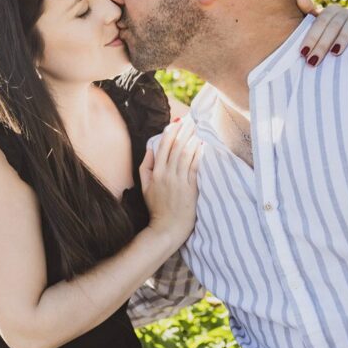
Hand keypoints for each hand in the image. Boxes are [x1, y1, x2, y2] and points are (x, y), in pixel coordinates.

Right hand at [140, 118, 201, 247]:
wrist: (167, 227)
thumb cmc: (157, 208)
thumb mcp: (145, 187)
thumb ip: (146, 167)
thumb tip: (150, 149)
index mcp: (156, 173)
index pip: (163, 147)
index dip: (170, 132)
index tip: (177, 121)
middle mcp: (167, 174)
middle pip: (176, 148)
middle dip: (183, 131)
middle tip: (191, 119)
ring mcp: (179, 181)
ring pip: (185, 155)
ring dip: (191, 139)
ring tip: (197, 128)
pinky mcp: (191, 188)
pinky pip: (194, 167)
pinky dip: (198, 154)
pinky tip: (202, 145)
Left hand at [296, 0, 347, 66]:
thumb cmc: (329, 32)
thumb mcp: (317, 24)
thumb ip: (308, 13)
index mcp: (330, 11)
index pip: (320, 22)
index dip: (312, 37)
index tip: (303, 52)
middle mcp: (345, 11)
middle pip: (334, 26)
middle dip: (323, 44)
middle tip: (314, 60)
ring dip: (343, 37)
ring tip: (335, 53)